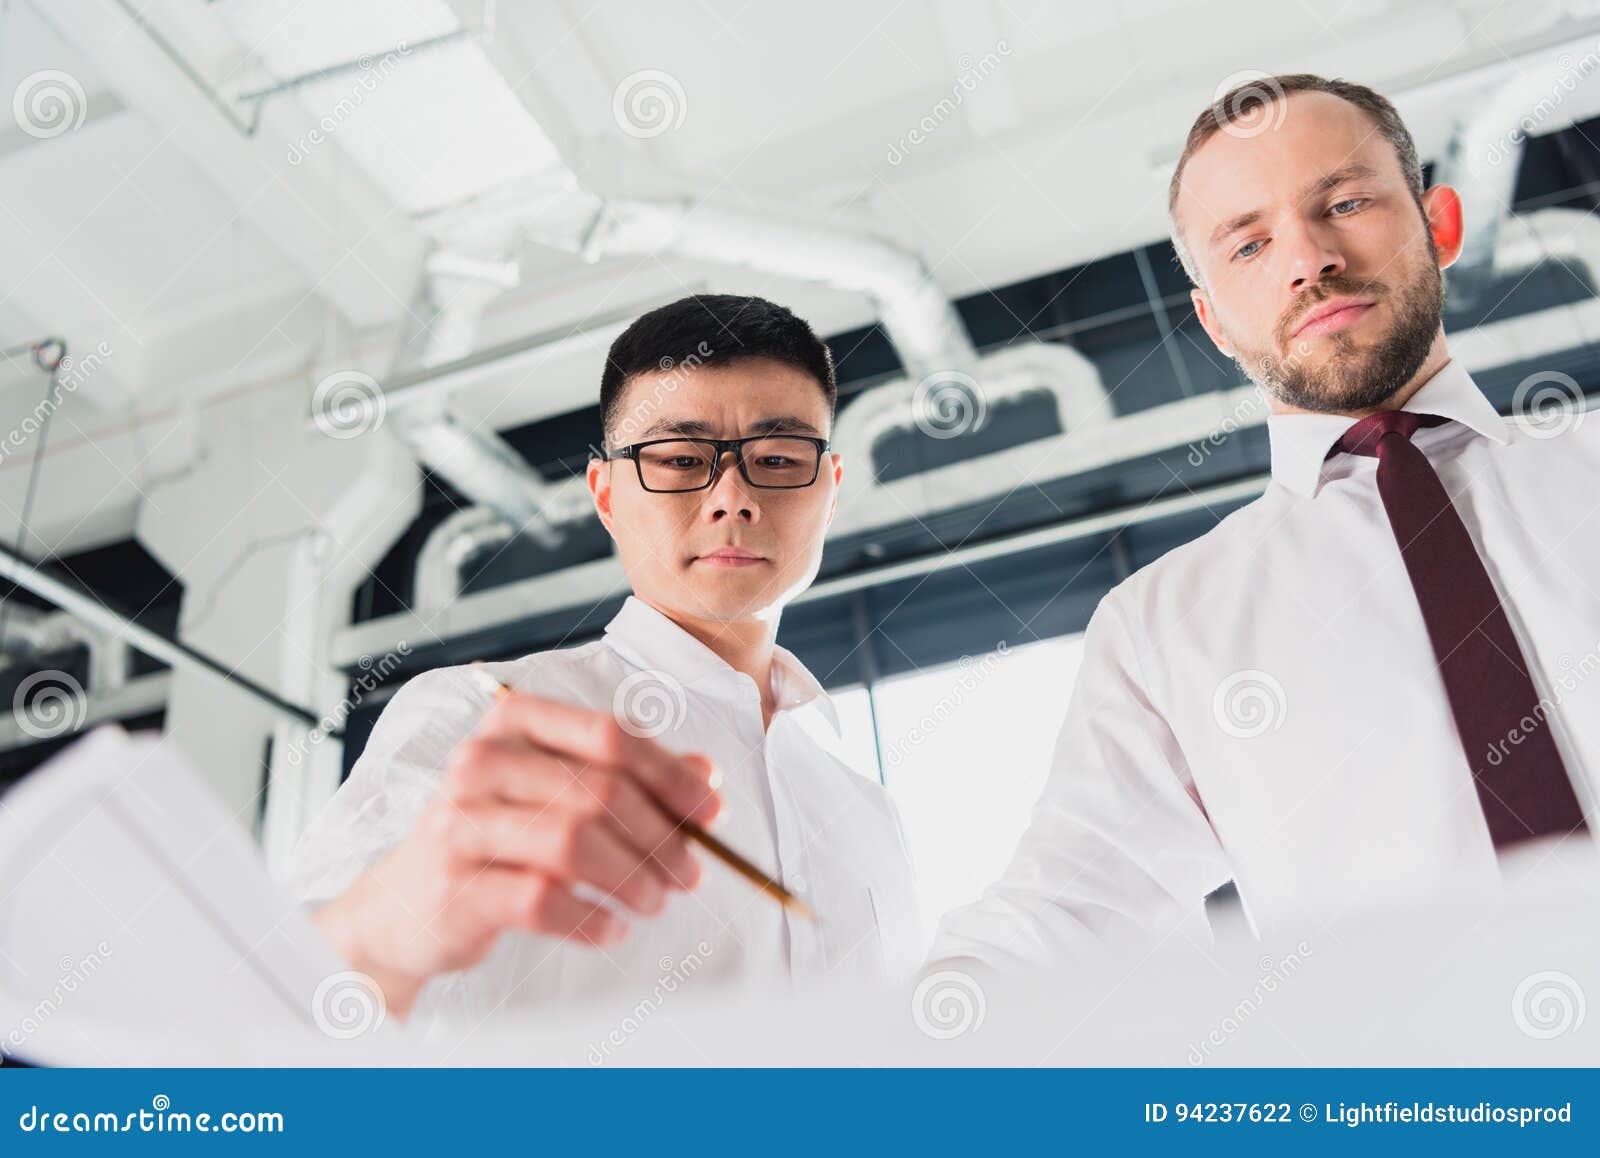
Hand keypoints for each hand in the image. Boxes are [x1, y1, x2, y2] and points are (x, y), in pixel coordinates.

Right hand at [312, 689, 720, 1017]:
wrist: (405, 906)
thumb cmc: (497, 840)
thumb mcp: (559, 793)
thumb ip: (631, 777)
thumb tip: (706, 773)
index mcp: (513, 723)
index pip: (608, 735)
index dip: (670, 774)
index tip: (712, 810)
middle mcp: (481, 762)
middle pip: (597, 791)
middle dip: (660, 836)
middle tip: (691, 873)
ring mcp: (462, 824)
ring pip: (572, 843)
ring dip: (632, 878)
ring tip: (654, 901)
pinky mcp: (456, 887)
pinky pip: (542, 900)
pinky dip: (591, 918)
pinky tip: (611, 929)